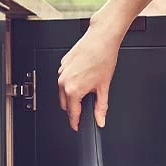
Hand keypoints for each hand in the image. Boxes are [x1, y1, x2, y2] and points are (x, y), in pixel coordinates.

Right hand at [57, 15, 124, 130]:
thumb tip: (100, 119)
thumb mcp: (104, 87)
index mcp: (73, 90)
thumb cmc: (103, 58)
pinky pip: (64, 79)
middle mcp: (64, 82)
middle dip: (74, 108)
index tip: (77, 127)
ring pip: (62, 92)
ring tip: (87, 87)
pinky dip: (71, 82)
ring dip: (71, 95)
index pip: (72, 113)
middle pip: (65, 104)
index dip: (76, 122)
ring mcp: (61, 72)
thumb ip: (101, 107)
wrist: (101, 38)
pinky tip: (83, 76)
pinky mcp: (62, 64)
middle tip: (86, 106)